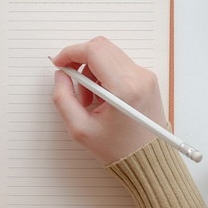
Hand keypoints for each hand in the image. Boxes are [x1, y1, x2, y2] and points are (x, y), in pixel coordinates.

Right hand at [51, 37, 166, 165]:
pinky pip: (120, 64)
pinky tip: (102, 97)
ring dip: (92, 70)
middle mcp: (138, 78)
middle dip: (80, 60)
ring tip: (89, 98)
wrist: (148, 160)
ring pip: (110, 54)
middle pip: (101, 47)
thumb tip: (61, 76)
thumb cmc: (119, 149)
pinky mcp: (148, 79)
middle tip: (72, 81)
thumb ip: (63, 98)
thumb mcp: (80, 129)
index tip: (59, 63)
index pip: (93, 51)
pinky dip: (105, 74)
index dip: (70, 53)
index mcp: (123, 89)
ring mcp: (146, 76)